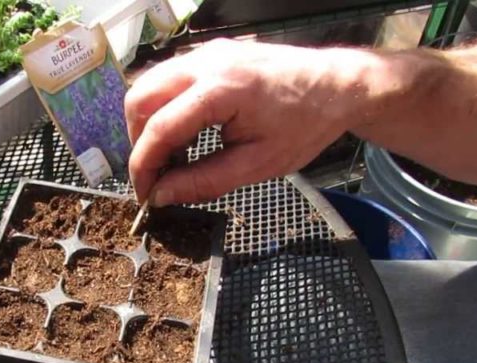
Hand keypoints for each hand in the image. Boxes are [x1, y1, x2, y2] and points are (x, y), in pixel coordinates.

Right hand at [126, 39, 366, 205]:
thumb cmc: (305, 125)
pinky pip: (168, 78)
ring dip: (149, 123)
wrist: (337, 87)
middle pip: (140, 99)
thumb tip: (163, 195)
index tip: (145, 195)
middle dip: (139, 142)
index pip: (158, 128)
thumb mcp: (256, 165)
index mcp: (221, 90)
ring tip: (171, 158)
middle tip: (155, 176)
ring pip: (148, 84)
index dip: (143, 166)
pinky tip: (186, 135)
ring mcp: (206, 53)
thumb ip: (203, 182)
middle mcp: (206, 63)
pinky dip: (165, 108)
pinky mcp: (210, 53)